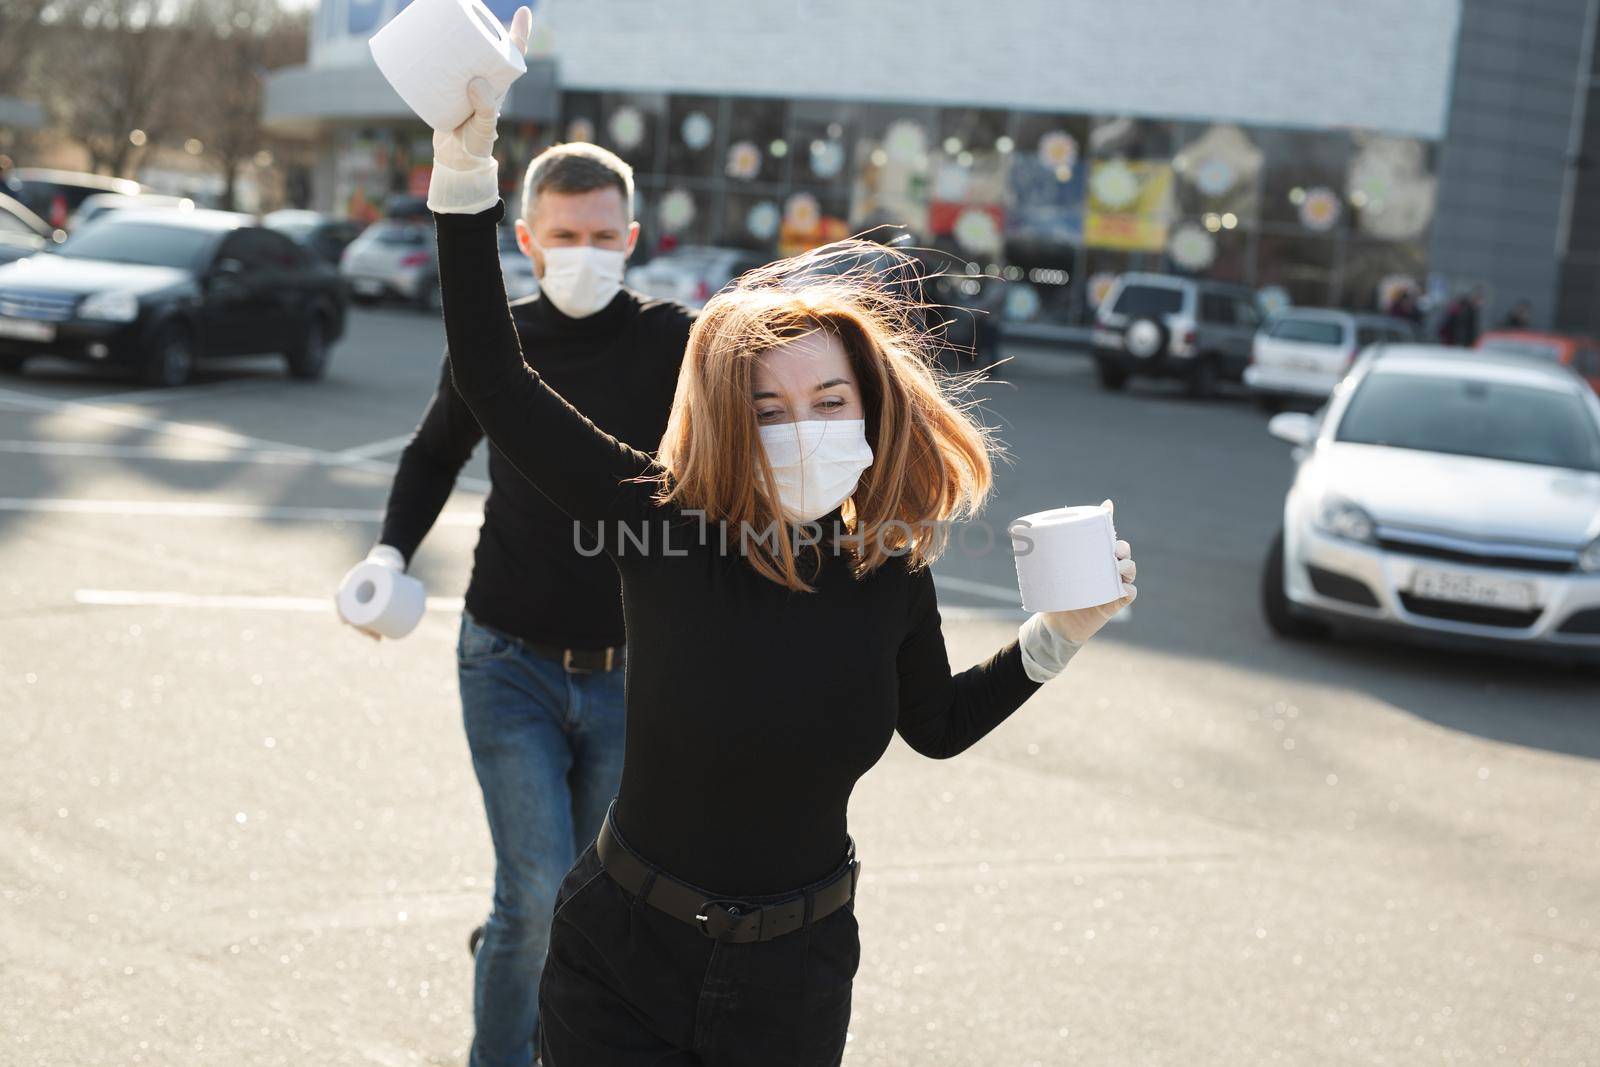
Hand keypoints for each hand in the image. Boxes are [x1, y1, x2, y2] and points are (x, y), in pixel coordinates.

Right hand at [335, 545, 407, 641]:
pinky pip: (369, 620)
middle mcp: (354, 596)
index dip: (342, 613)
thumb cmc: (383, 563)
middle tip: (371, 633)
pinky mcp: (373, 607)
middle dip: (359, 627)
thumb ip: (389, 565)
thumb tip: (401, 568)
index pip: (340, 601)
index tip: (346, 621)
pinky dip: (373, 629)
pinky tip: (378, 638)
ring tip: (377, 638)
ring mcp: (364, 602)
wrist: (386, 563)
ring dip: (367, 631)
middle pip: (351, 616)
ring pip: (360, 620)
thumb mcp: (383, 563)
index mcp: (350, 584)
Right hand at [431, 6, 531, 169]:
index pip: (514, 54)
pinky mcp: (447, 88)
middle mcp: (485, 78)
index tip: (524, 12)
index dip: (519, 32)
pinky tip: (428, 42)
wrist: (456, 159)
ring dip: (460, 36)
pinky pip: (443, 67)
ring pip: (465, 53)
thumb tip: (476, 82)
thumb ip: (485, 109)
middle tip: (474, 9)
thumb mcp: (485, 128)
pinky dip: (438, 54)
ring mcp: (465, 83)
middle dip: (485, 26)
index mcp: (499, 84)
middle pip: (488, 46)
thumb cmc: (477, 145)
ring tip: (449, 20)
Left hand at [1041, 499, 1136, 644]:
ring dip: (1127, 567)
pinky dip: (1130, 590)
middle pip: (1123, 552)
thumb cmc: (1054, 592)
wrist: (1055, 623)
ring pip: (1130, 570)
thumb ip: (1037, 553)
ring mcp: (1113, 585)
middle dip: (1122, 547)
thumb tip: (1016, 528)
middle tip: (1112, 551)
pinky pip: (1130, 594)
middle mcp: (1106, 568)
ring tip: (1116, 569)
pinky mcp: (1115, 603)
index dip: (1110, 524)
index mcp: (1093, 556)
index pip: (1106, 537)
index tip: (1108, 512)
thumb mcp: (1048, 570)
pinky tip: (1123, 589)